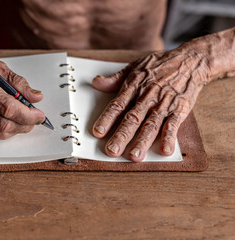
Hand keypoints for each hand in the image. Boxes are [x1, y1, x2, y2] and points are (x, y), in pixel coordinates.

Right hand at [0, 52, 44, 138]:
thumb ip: (17, 82)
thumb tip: (35, 97)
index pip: (7, 106)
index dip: (27, 114)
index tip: (39, 115)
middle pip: (4, 122)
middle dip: (25, 124)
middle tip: (37, 119)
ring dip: (17, 129)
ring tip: (28, 122)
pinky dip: (5, 130)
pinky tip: (13, 123)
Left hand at [92, 49, 210, 160]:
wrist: (190, 60)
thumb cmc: (160, 65)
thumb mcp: (135, 66)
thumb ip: (115, 78)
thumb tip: (96, 82)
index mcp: (134, 88)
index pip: (117, 106)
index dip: (106, 119)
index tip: (97, 132)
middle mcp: (147, 98)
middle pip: (132, 119)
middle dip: (121, 136)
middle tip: (112, 151)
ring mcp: (163, 105)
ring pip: (151, 125)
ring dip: (142, 141)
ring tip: (134, 156)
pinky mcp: (179, 109)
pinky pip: (173, 125)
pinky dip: (169, 137)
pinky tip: (164, 150)